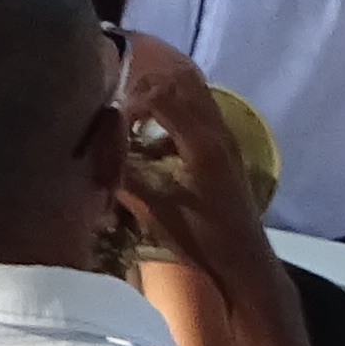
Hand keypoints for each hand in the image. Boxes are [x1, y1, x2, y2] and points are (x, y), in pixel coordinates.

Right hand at [111, 34, 272, 263]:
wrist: (246, 263)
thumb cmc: (203, 242)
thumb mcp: (159, 213)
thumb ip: (128, 181)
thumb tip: (98, 157)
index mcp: (201, 145)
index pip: (160, 97)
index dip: (130, 102)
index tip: (110, 120)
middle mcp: (217, 132)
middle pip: (180, 83)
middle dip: (145, 89)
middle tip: (121, 112)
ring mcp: (226, 138)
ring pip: (193, 94)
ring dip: (161, 99)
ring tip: (135, 122)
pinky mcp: (227, 149)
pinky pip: (199, 113)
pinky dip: (174, 117)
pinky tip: (155, 147)